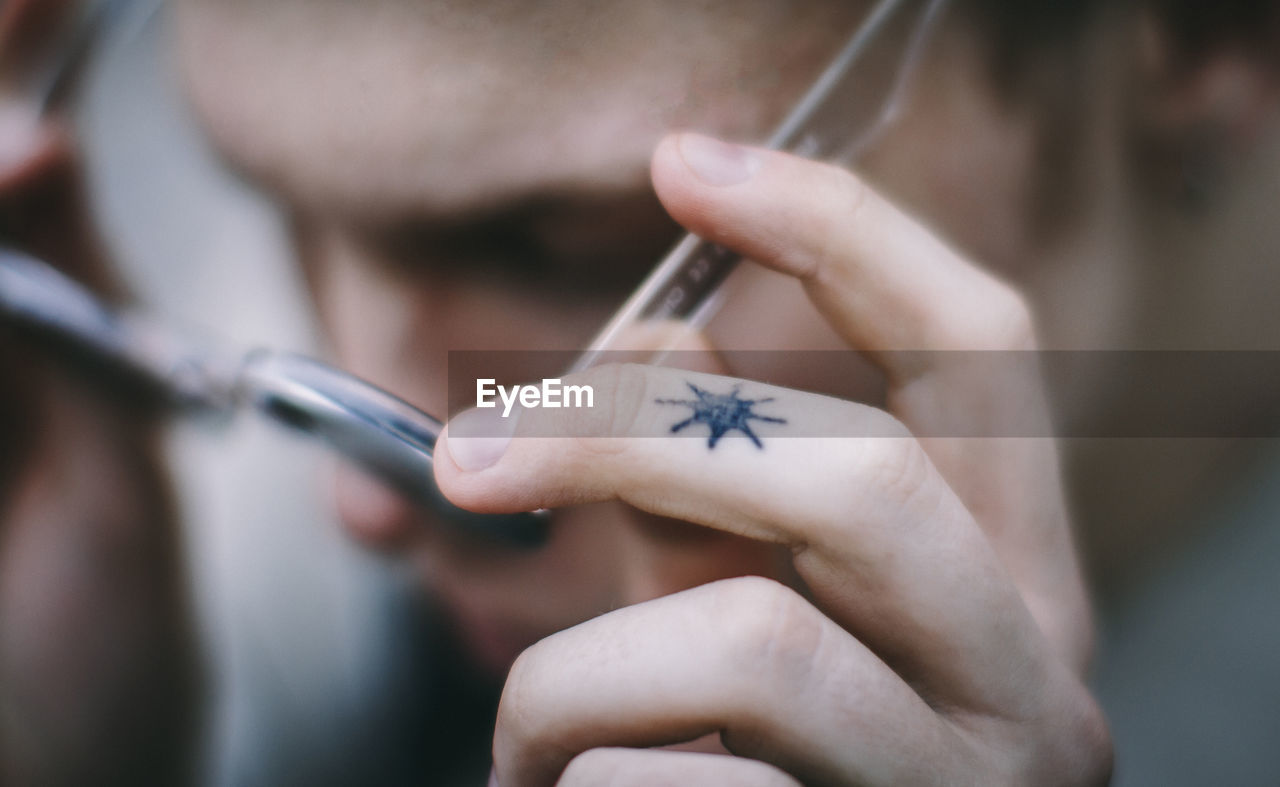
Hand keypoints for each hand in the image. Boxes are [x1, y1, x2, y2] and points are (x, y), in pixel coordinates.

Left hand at [435, 133, 1111, 785]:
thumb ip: (714, 496)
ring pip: (750, 648)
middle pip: (856, 471)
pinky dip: (578, 782)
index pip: (979, 343)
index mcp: (1011, 568)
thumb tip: (625, 366)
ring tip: (528, 742)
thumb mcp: (758, 605)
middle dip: (630, 432)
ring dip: (574, 681)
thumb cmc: (770, 772)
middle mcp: (1035, 674)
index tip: (686, 165)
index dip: (839, 229)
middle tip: (473, 454)